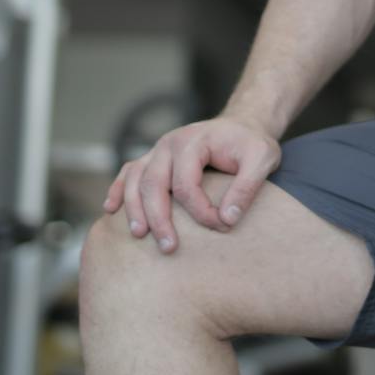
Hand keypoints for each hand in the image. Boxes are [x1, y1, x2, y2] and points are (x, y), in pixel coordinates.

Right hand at [101, 115, 281, 254]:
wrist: (242, 127)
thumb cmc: (251, 145)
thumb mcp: (263, 159)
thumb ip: (247, 187)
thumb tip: (227, 219)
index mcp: (193, 142)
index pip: (187, 185)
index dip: (200, 211)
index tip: (221, 226)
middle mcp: (169, 144)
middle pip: (153, 184)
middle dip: (158, 218)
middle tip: (168, 247)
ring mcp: (158, 151)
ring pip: (135, 180)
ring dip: (134, 209)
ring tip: (139, 235)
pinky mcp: (154, 160)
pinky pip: (129, 173)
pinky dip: (118, 190)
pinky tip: (111, 209)